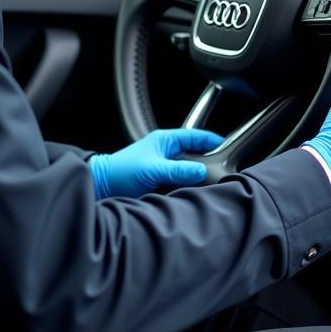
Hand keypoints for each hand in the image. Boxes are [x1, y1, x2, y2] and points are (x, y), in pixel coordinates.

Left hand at [89, 128, 225, 198]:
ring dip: (198, 177)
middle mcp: (167, 153)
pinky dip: (189, 189)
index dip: (213, 140)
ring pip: (190, 171)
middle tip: (224, 170)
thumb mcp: (153, 168)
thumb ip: (178, 170)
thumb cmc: (120, 170)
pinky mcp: (161, 183)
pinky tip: (196, 195)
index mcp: (165, 140)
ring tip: (213, 184)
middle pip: (196, 155)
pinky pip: (181, 184)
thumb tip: (201, 171)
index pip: (196, 136)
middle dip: (209, 162)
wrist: (102, 187)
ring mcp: (164, 168)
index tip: (228, 147)